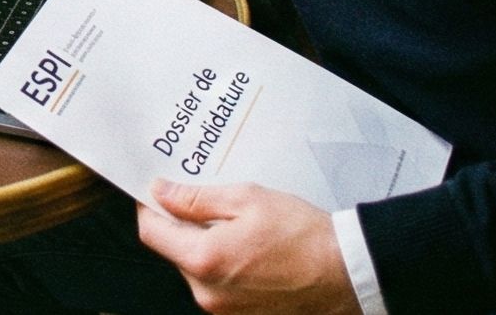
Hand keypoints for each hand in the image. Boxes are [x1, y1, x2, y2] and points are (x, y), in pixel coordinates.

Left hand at [136, 181, 358, 314]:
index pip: (152, 233)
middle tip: (207, 203)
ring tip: (239, 228)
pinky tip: (250, 250)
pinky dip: (224, 266)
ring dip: (205, 247)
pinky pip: (218, 287)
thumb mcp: (247, 199)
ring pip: (196, 270)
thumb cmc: (304, 237)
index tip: (156, 192)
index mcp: (204, 260)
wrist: (346, 272)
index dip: (150, 207)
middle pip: (174, 253)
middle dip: (183, 227)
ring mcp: (223, 310)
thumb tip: (162, 194)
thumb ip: (196, 198)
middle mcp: (207, 293)